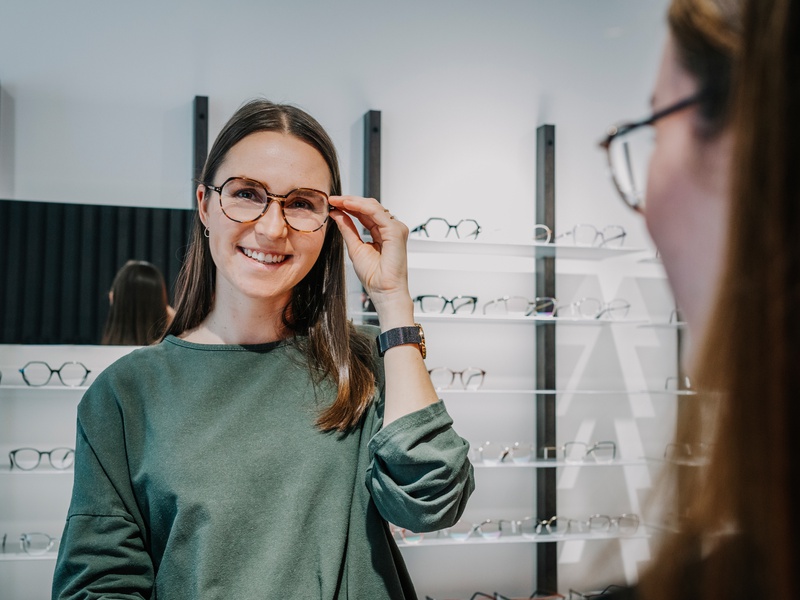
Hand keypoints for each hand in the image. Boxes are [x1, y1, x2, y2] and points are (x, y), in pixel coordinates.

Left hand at [328, 196, 412, 320]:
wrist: (383, 291)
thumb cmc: (374, 277)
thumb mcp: (355, 247)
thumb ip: (348, 229)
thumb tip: (337, 214)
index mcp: (382, 233)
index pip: (365, 213)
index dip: (349, 206)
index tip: (333, 203)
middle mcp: (390, 229)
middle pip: (370, 206)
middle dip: (350, 201)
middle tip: (333, 199)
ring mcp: (395, 228)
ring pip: (373, 206)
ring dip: (353, 201)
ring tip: (337, 200)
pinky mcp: (396, 231)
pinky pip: (376, 212)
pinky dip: (361, 206)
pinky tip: (347, 204)